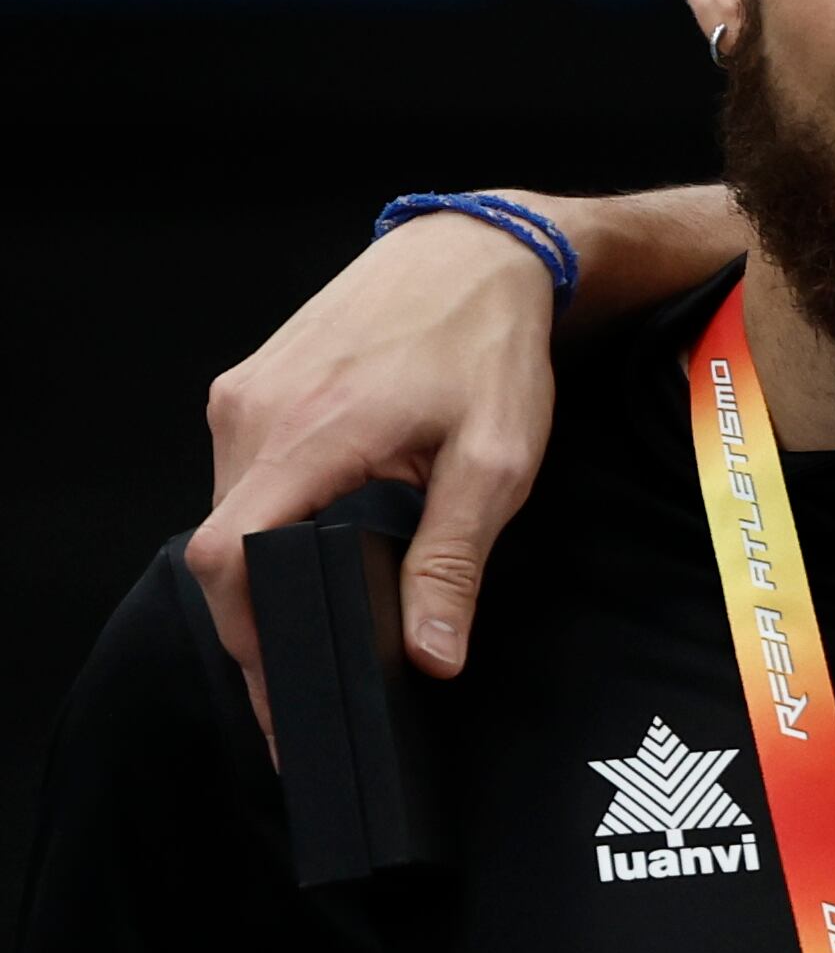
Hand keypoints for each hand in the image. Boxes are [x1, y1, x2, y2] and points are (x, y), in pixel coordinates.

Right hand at [195, 208, 566, 713]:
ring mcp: (244, 397)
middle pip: (221, 548)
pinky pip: (243, 477)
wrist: (472, 254)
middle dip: (258, 625)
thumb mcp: (495, 464)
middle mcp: (252, 413)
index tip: (281, 698)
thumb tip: (431, 655)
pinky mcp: (252, 389)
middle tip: (305, 692)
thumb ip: (454, 563)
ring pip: (228, 513)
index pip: (228, 557)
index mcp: (307, 434)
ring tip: (312, 638)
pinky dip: (268, 528)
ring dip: (263, 576)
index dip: (246, 639)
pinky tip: (308, 563)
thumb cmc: (489, 349)